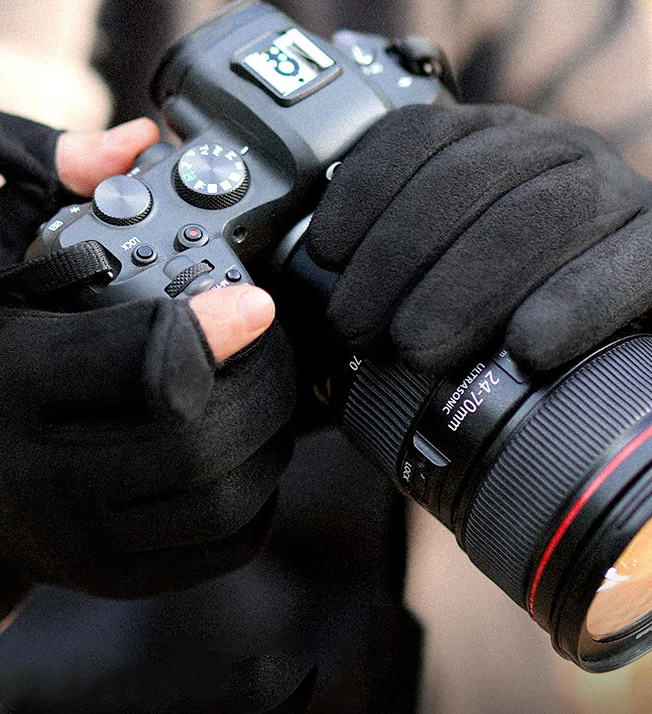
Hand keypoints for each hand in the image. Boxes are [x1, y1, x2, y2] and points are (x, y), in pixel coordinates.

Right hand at [0, 111, 295, 623]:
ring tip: (267, 391)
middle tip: (274, 345)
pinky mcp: (121, 577)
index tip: (253, 300)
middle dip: (267, 384)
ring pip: (227, 499)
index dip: (214, 327)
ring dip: (273, 436)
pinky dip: (261, 492)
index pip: (142, 361)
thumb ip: (52, 191)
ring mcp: (86, 542)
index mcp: (11, 383)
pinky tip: (248, 449)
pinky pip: (227, 543)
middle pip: (201, 441)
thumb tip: (137, 143)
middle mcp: (45, 476)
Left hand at [305, 104, 651, 374]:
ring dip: (462, 289)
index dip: (361, 191)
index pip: (417, 138)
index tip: (325, 253)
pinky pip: (623, 266)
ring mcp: (609, 193)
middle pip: (464, 182)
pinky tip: (525, 347)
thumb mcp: (449, 251)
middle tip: (355, 331)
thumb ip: (399, 255)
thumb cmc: (509, 288)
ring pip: (534, 219)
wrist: (620, 295)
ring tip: (415, 350)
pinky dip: (570, 306)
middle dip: (394, 260)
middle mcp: (548, 152)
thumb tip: (317, 292)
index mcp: (489, 143)